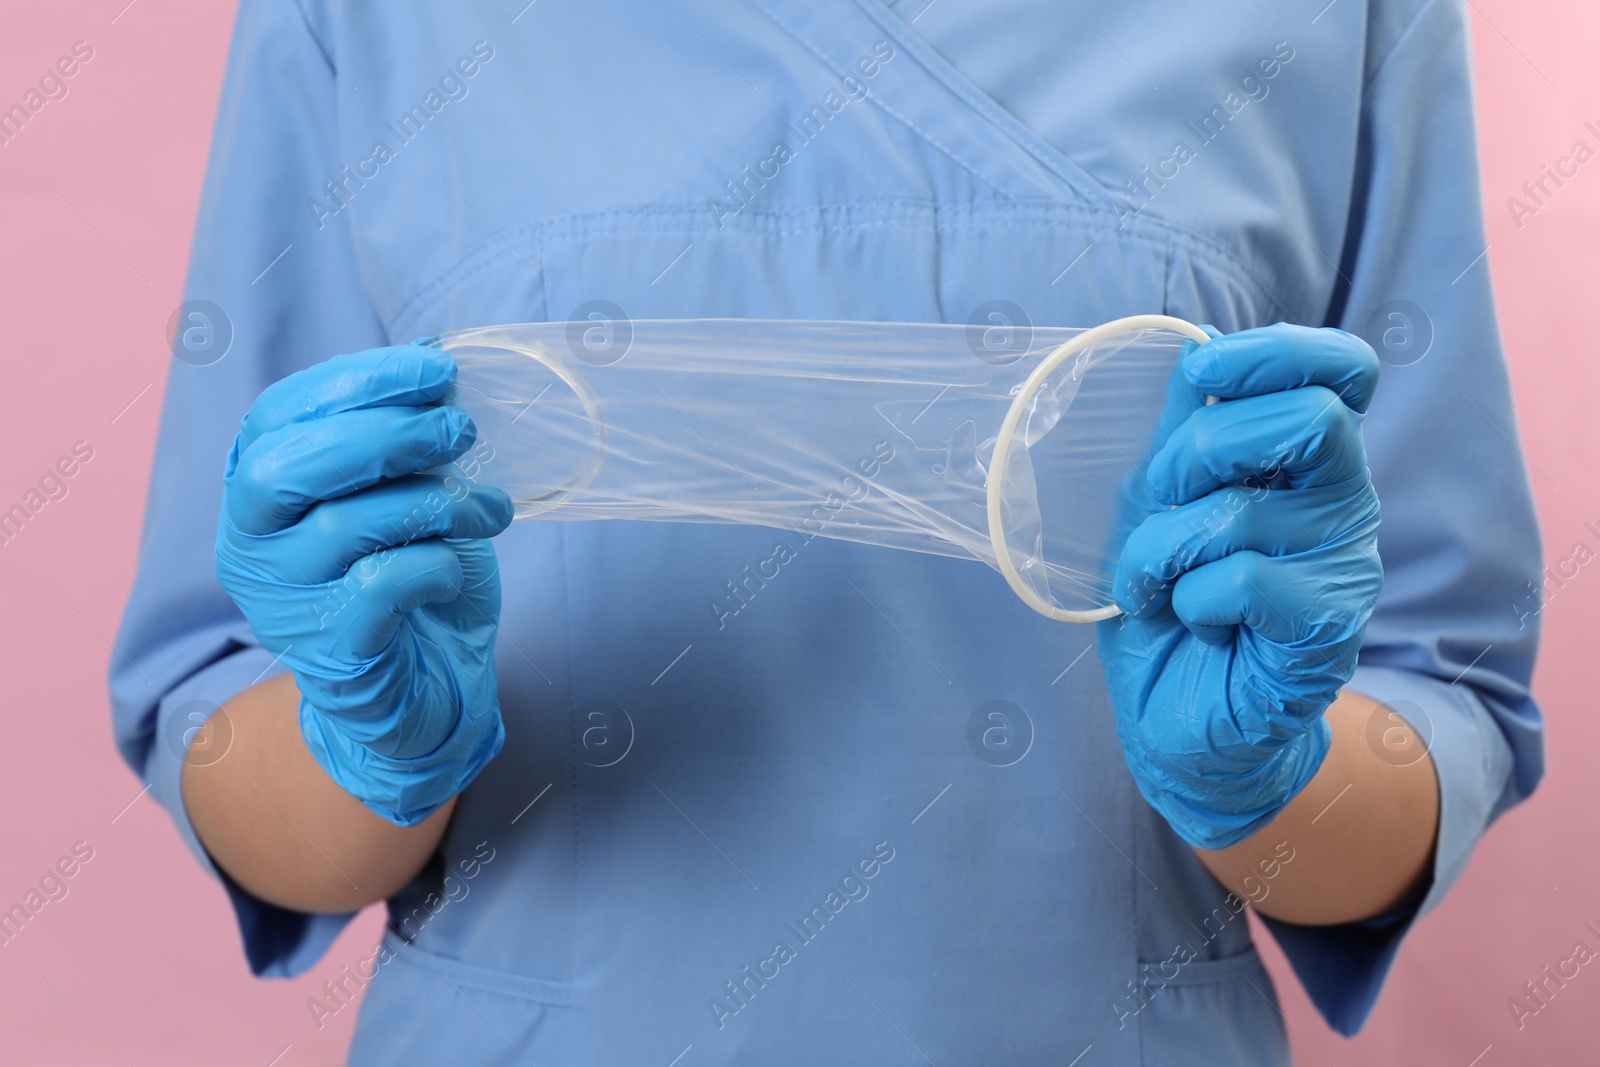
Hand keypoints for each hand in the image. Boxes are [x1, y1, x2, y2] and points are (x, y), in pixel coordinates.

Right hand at [214, 345, 513, 825]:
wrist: (429, 688)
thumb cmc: (413, 577)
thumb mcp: (407, 493)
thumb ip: (405, 435)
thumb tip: (435, 353)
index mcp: (258, 493)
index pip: (278, 415)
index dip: (355, 381)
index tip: (435, 366)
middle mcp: (251, 546)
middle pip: (292, 467)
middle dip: (387, 435)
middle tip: (461, 430)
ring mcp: (284, 604)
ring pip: (346, 525)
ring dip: (436, 502)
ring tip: (488, 508)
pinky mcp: (333, 653)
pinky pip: (382, 586)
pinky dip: (436, 564)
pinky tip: (455, 569)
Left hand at [1097, 323, 1383, 849]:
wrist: (1179, 720)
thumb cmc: (1170, 604)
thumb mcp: (1160, 503)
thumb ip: (1183, 431)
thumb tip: (1193, 344)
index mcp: (1309, 460)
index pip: (1345, 370)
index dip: (1279, 352)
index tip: (1203, 371)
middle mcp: (1344, 503)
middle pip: (1306, 418)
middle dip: (1198, 453)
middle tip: (1160, 505)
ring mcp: (1344, 566)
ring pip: (1246, 510)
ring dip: (1164, 546)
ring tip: (1154, 583)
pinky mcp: (1328, 628)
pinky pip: (1241, 580)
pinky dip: (1186, 598)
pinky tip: (1192, 621)